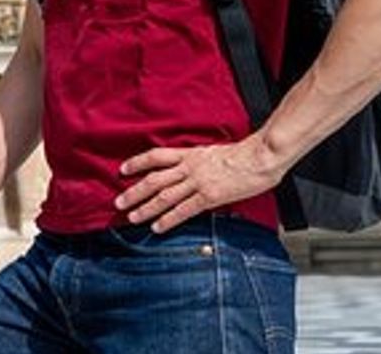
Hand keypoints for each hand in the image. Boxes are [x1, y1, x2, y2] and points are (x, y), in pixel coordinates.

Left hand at [116, 136, 286, 232]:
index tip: (122, 169)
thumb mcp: (214, 152)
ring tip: (132, 217)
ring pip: (165, 196)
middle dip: (134, 191)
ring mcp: (198, 182)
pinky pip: (184, 210)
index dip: (137, 162)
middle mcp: (189, 167)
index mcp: (191, 154)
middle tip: (118, 202)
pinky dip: (168, 219)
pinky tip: (157, 227)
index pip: (156, 156)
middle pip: (154, 179)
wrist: (261, 156)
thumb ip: (199, 162)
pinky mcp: (210, 196)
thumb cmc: (244, 155)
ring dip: (146, 208)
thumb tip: (190, 171)